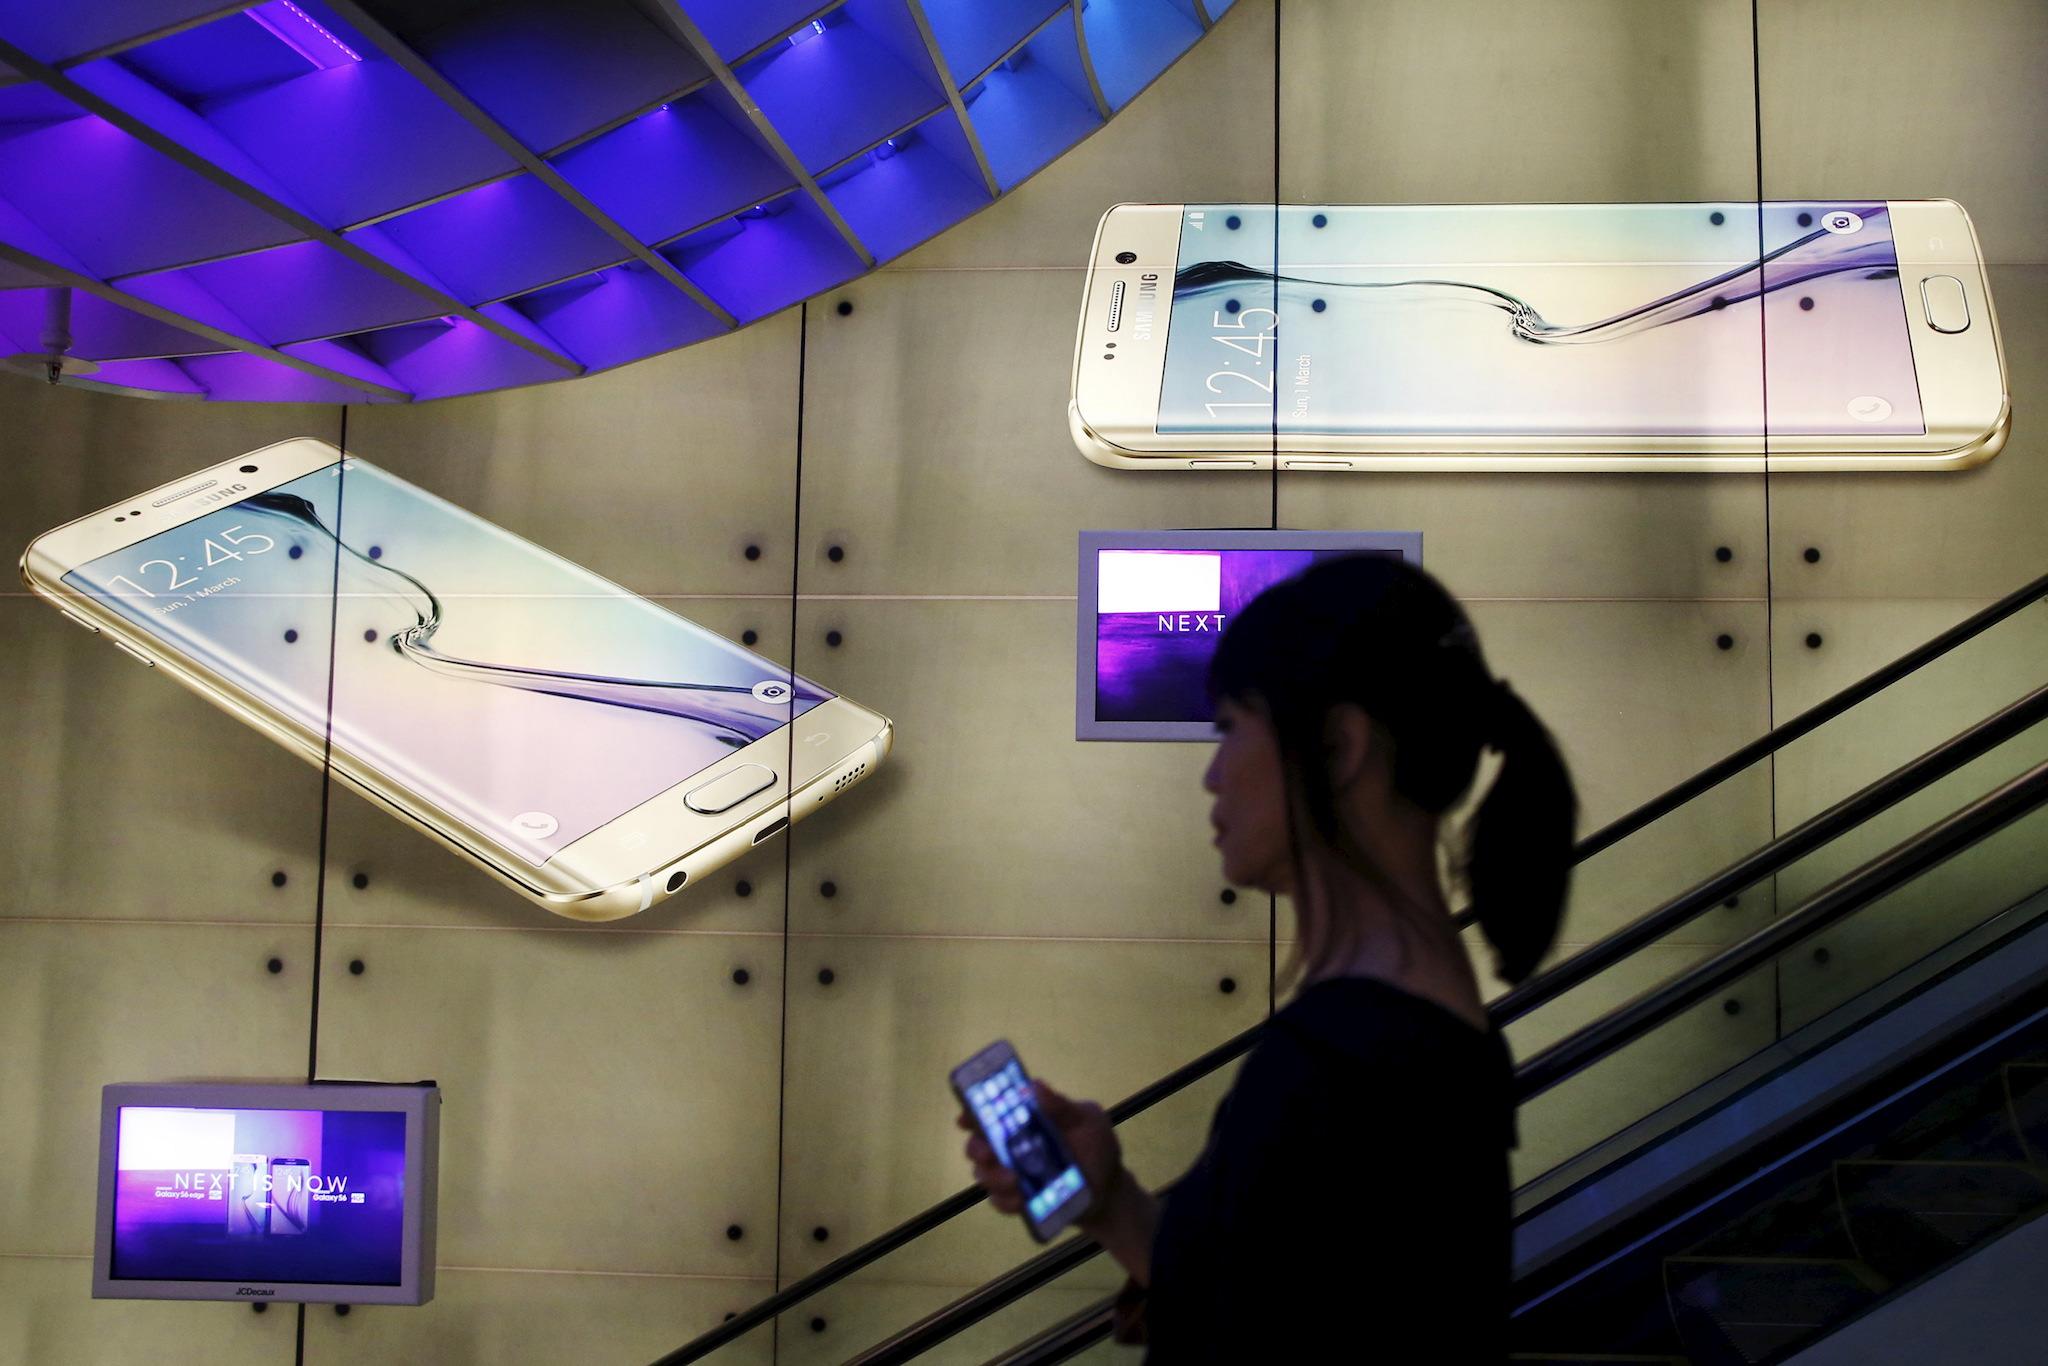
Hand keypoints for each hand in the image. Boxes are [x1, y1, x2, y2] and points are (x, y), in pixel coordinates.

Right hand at [958, 1079, 1125, 1226]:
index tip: (965, 1120)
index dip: (972, 1113)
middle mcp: (1013, 1144)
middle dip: (978, 1150)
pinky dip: (1003, 1201)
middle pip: (978, 1144)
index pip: (991, 1112)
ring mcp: (1013, 1172)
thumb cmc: (1097, 1147)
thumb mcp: (1086, 1121)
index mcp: (1025, 1119)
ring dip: (992, 1178)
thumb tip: (1034, 1085)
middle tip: (992, 1155)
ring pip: (984, 1174)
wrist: (1109, 1191)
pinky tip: (1019, 1201)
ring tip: (1015, 1182)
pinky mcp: (1018, 1198)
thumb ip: (1062, 1107)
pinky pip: (999, 1201)